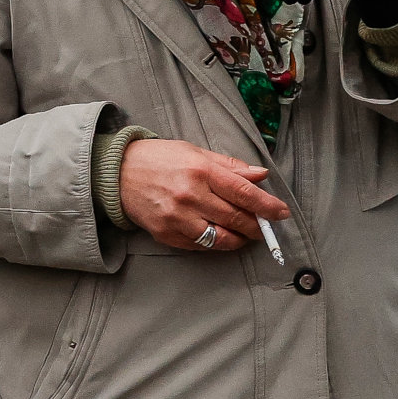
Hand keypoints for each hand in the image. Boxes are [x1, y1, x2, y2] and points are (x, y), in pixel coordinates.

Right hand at [119, 139, 290, 251]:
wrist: (115, 173)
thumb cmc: (157, 159)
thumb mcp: (193, 152)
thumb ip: (228, 166)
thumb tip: (260, 175)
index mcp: (200, 170)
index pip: (243, 192)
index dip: (267, 206)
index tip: (282, 213)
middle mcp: (189, 195)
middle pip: (236, 218)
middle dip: (256, 226)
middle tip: (263, 227)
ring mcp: (177, 217)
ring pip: (220, 238)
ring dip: (238, 239)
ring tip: (242, 234)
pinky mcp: (166, 233)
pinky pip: (200, 246)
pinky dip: (213, 243)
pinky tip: (216, 235)